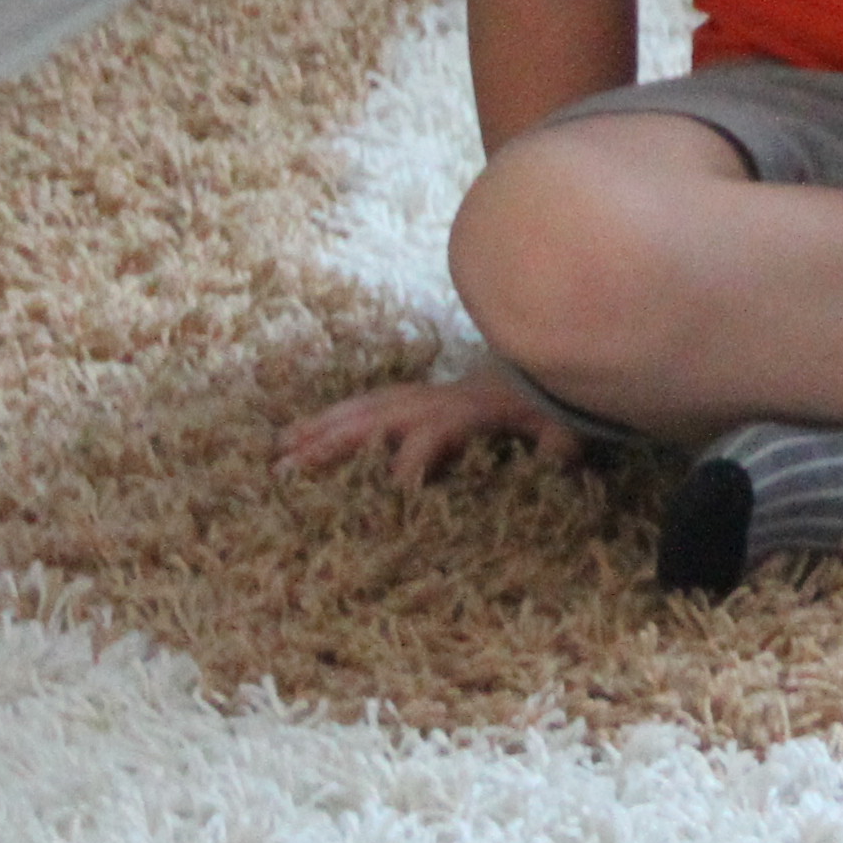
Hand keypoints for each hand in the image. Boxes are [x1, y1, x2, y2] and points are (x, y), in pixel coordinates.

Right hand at [281, 366, 574, 481]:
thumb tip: (556, 456)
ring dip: (320, 429)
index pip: (430, 434)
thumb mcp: (564, 420)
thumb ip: (560, 439)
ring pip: (362, 410)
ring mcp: (423, 397)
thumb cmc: (552, 401)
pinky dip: (331, 419)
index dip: (411, 461)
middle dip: (332, 443)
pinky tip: (300, 435)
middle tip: (286, 471)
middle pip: (376, 418)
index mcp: (467, 410)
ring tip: (278, 452)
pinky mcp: (417, 398)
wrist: (550, 352)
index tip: (389, 490)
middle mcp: (435, 400)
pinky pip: (367, 405)